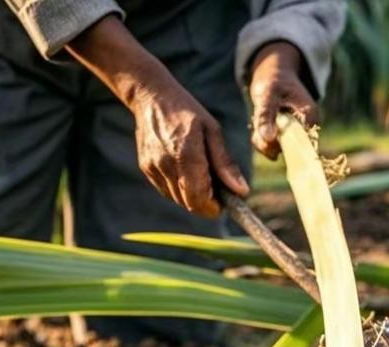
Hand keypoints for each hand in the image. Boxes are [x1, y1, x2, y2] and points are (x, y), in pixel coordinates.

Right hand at [67, 15, 247, 217]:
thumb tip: (242, 191)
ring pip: (178, 199)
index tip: (223, 202)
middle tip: (215, 189)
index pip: (200, 199)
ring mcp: (154, 168)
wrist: (151, 96)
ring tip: (200, 174)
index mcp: (187, 155)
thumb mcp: (213, 131)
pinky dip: (179, 187)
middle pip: (190, 203)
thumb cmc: (188, 111)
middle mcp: (167, 165)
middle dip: (205, 202)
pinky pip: (167, 190)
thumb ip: (225, 164)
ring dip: (192, 195)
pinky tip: (183, 168)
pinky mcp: (146, 169)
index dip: (213, 207)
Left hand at [249, 42, 318, 159]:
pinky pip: (272, 148)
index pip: (303, 144)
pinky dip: (261, 141)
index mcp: (309, 117)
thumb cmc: (274, 80)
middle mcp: (306, 129)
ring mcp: (296, 135)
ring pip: (278, 150)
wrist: (273, 75)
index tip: (268, 137)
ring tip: (258, 120)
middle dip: (269, 143)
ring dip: (262, 141)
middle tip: (258, 125)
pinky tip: (257, 127)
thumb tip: (268, 139)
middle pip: (289, 150)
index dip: (285, 146)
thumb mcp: (268, 94)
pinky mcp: (285, 138)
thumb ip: (266, 116)